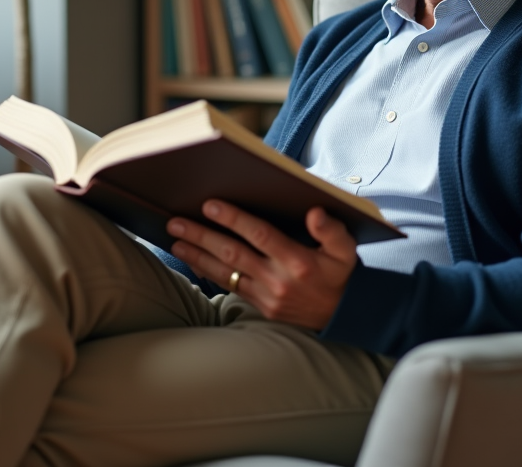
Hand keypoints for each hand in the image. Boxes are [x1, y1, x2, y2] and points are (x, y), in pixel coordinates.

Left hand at [168, 200, 358, 330]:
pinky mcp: (261, 307)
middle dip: (202, 236)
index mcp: (298, 260)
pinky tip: (193, 261)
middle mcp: (278, 279)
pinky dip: (209, 273)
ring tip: (176, 241)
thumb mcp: (346, 250)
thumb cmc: (341, 275)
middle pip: (233, 252)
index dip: (234, 219)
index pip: (260, 235)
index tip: (210, 205)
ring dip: (198, 255)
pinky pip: (230, 286)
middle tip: (176, 222)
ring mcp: (267, 295)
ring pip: (226, 272)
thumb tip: (315, 212)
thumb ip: (332, 230)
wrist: (342, 316)